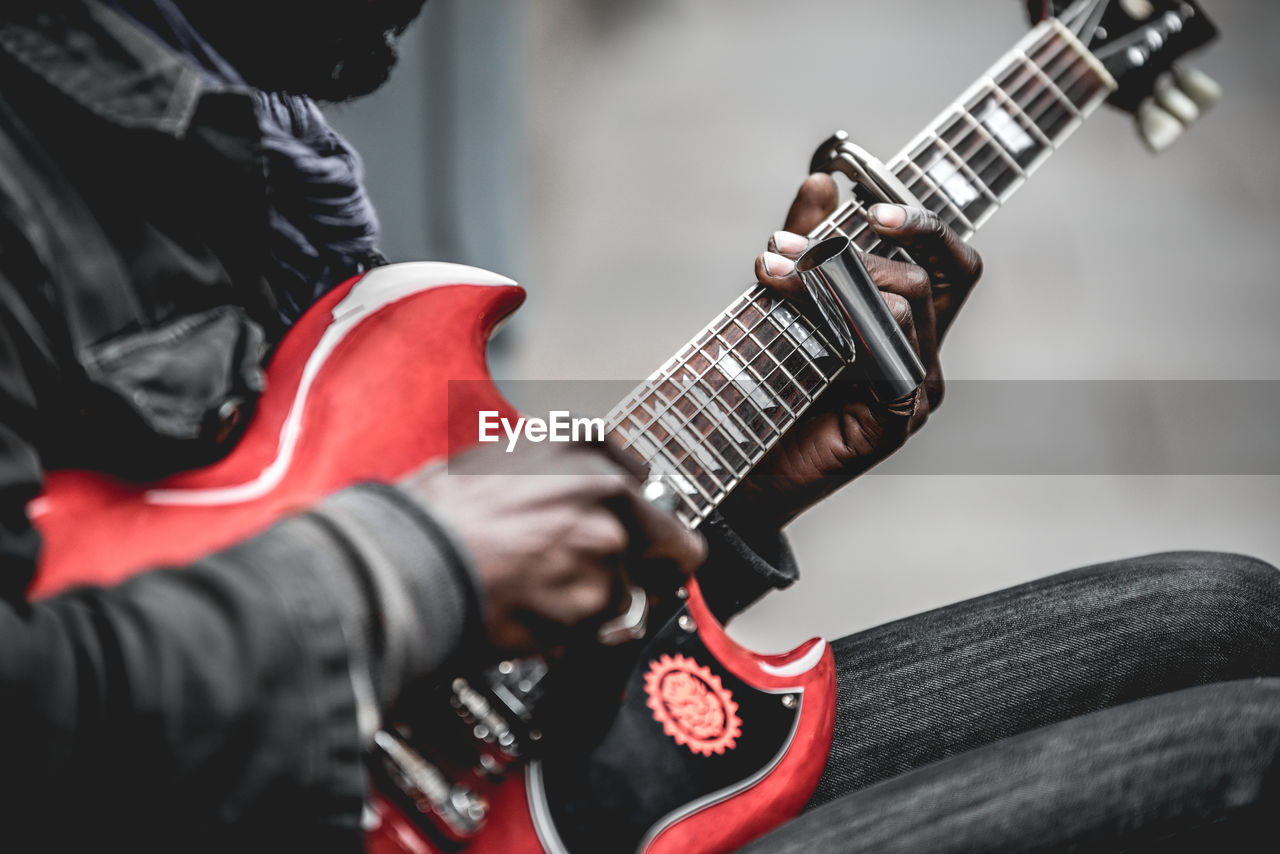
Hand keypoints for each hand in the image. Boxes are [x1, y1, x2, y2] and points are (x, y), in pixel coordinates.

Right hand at [404, 439, 705, 655]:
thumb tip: (578, 496)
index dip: (634, 514)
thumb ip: (553, 475)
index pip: (644, 482)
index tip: (629, 531)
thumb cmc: (433, 516)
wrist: (406, 564)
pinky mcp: (594, 606)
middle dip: (649, 569)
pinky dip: (572, 636)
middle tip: (603, 583)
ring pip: (626, 595)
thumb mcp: (495, 460)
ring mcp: (607, 549)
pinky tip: (526, 618)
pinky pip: (599, 633)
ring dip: (592, 606)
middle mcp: (608, 491)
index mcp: (583, 447)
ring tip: (532, 598)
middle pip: (671, 546)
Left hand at [721, 174, 982, 529]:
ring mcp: (915, 392)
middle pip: (927, 277)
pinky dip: (849, 326)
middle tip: (783, 251)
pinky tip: (807, 321)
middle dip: (851, 252)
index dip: (924, 224)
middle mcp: (921, 356)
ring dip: (831, 282)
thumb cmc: (764, 391)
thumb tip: (821, 181)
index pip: (950, 262)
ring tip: (771, 278)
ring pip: (903, 308)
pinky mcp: (896, 422)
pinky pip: (892, 359)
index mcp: (905, 325)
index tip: (871, 206)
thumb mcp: (783, 300)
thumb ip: (807, 245)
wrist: (740, 471)